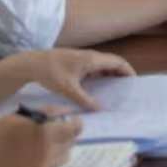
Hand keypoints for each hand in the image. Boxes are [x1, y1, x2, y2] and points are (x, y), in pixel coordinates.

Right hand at [0, 113, 78, 166]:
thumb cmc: (0, 132)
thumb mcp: (23, 115)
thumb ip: (48, 112)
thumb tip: (68, 112)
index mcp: (45, 133)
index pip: (75, 129)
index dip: (76, 123)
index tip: (73, 120)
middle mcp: (48, 152)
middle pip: (72, 143)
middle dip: (68, 135)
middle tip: (57, 131)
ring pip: (65, 156)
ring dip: (61, 148)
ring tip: (47, 143)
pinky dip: (51, 160)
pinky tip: (37, 154)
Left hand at [7, 49, 133, 110]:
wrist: (32, 64)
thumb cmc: (51, 73)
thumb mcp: (68, 89)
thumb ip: (85, 99)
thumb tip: (100, 109)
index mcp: (92, 60)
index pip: (118, 62)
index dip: (128, 71)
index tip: (134, 83)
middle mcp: (90, 57)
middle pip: (112, 63)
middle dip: (121, 75)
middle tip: (126, 90)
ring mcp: (83, 59)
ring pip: (103, 66)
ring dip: (110, 76)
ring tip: (114, 91)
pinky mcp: (76, 63)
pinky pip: (94, 69)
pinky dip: (100, 77)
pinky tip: (97, 89)